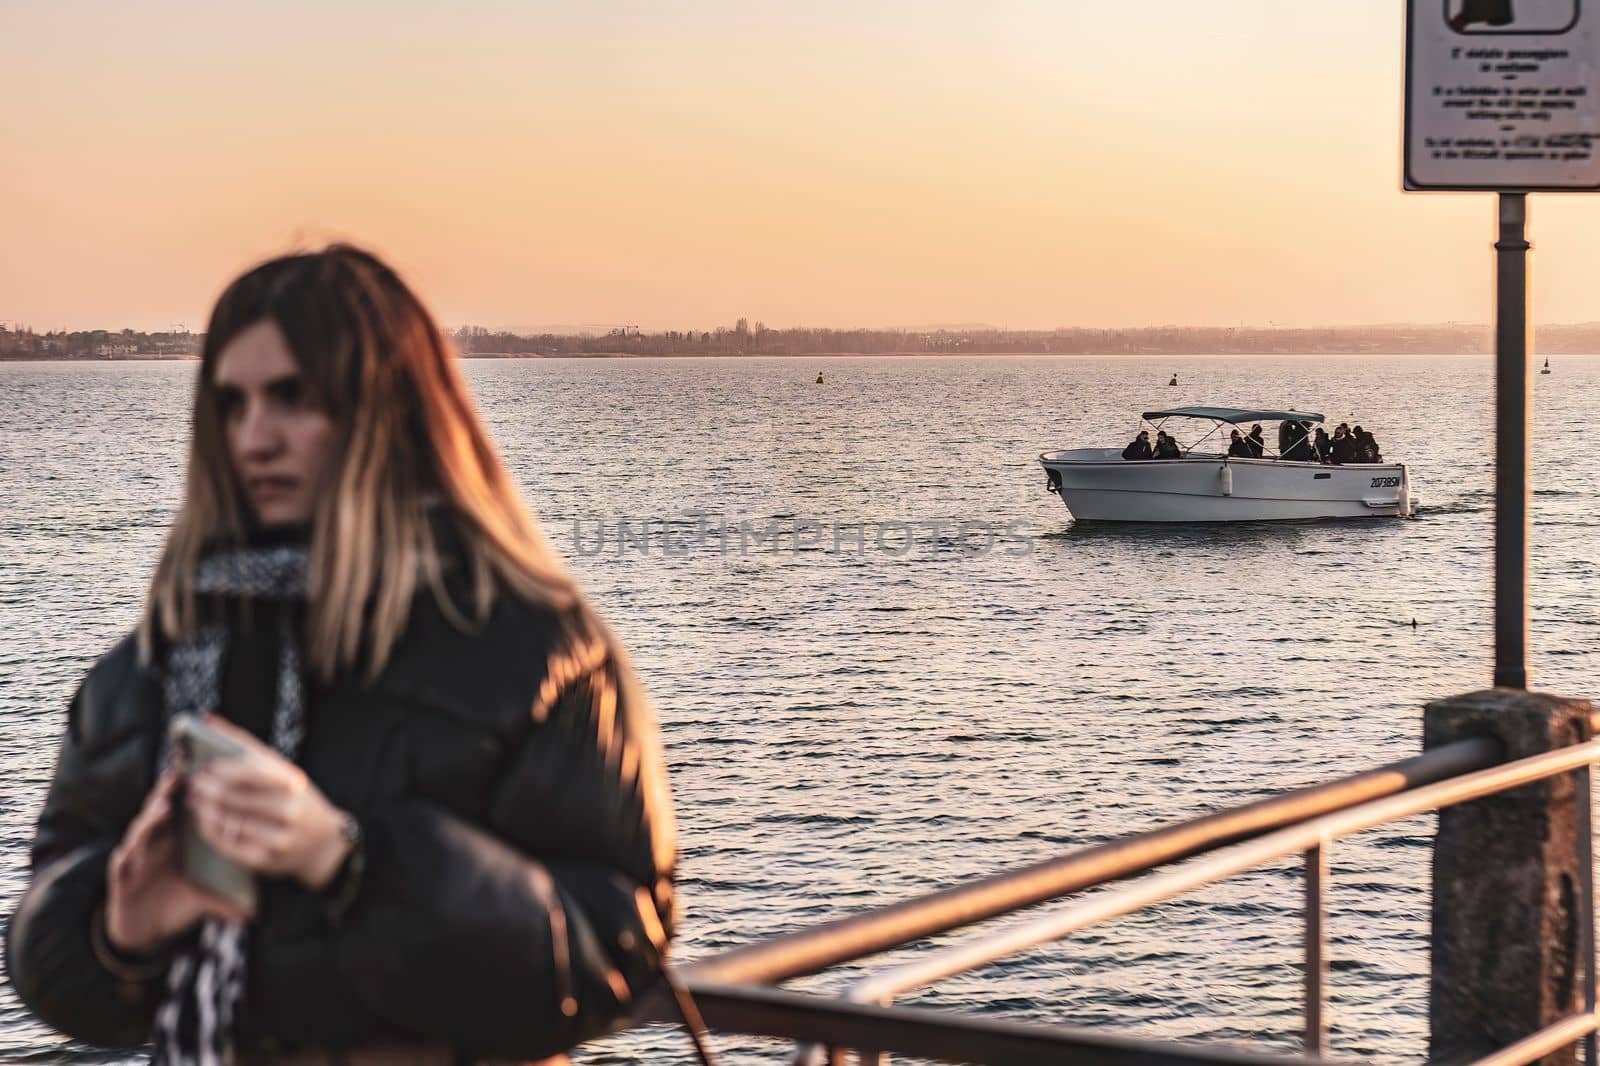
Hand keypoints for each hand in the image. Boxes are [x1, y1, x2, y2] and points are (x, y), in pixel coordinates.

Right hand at [107, 770, 249, 952]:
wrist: (143, 930)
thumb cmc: (174, 903)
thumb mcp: (203, 897)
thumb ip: (226, 897)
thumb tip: (254, 912)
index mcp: (174, 843)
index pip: (181, 814)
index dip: (189, 795)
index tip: (205, 776)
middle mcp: (153, 846)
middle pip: (158, 815)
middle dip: (167, 796)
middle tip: (178, 778)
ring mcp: (136, 860)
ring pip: (140, 834)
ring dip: (151, 821)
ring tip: (165, 808)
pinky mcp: (121, 879)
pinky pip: (122, 865)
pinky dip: (126, 857)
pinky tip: (129, 850)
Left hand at [184, 715, 351, 889]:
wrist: (323, 843)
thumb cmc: (297, 799)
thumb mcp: (284, 771)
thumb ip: (246, 746)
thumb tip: (208, 719)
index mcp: (294, 784)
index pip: (251, 772)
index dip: (223, 769)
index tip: (204, 766)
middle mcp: (289, 810)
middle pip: (235, 798)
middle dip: (208, 790)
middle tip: (193, 784)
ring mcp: (280, 837)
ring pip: (230, 821)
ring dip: (205, 810)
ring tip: (195, 802)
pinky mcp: (268, 859)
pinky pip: (230, 845)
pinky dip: (212, 832)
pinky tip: (204, 823)